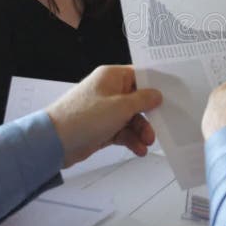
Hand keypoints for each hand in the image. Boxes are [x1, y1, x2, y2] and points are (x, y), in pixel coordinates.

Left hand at [45, 65, 161, 167]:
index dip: (154, 86)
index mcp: (111, 76)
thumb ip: (143, 100)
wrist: (55, 143)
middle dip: (149, 115)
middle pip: (138, 100)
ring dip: (141, 131)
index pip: (139, 76)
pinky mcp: (102, 128)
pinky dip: (131, 140)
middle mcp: (109, 91)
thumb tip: (157, 95)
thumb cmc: (84, 117)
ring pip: (132, 118)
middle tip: (160, 126)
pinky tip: (138, 149)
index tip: (170, 95)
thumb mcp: (121, 107)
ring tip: (147, 143)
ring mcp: (105, 110)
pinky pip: (123, 131)